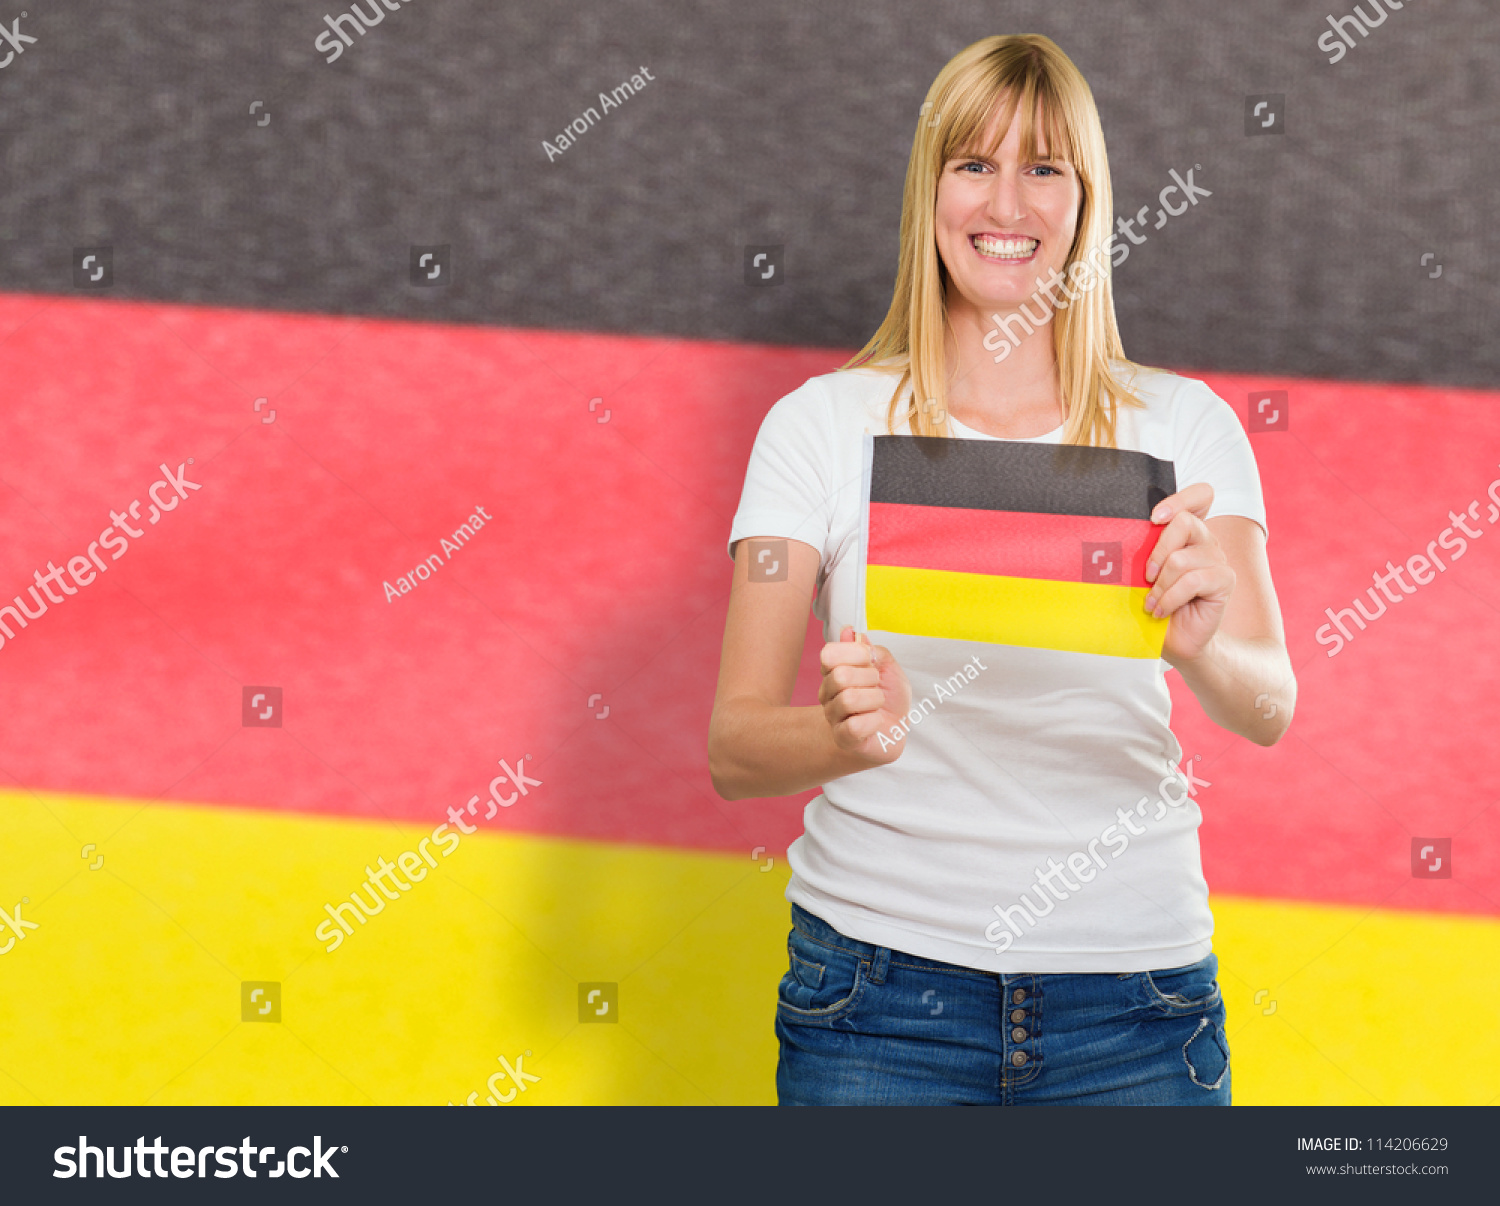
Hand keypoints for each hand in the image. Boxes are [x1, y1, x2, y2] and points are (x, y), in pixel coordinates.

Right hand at [818, 626, 912, 764]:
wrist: (894, 729)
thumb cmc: (889, 696)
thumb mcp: (888, 666)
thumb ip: (872, 649)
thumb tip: (850, 632)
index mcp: (834, 670)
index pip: (829, 653)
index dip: (856, 653)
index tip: (871, 660)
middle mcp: (828, 692)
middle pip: (840, 675)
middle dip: (870, 678)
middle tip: (877, 686)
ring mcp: (833, 716)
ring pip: (849, 699)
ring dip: (874, 700)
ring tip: (877, 705)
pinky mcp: (843, 737)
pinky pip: (855, 725)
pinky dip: (874, 721)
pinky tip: (875, 721)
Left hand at [1144, 482, 1235, 665]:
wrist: (1175, 640)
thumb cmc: (1155, 604)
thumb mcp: (1142, 575)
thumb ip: (1141, 552)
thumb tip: (1115, 536)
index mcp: (1187, 533)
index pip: (1200, 495)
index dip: (1181, 498)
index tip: (1154, 517)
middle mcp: (1205, 541)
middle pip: (1184, 522)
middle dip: (1157, 551)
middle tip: (1146, 577)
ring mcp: (1217, 559)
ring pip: (1182, 558)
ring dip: (1160, 585)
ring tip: (1151, 602)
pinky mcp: (1224, 580)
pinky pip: (1192, 581)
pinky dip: (1170, 598)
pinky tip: (1161, 611)